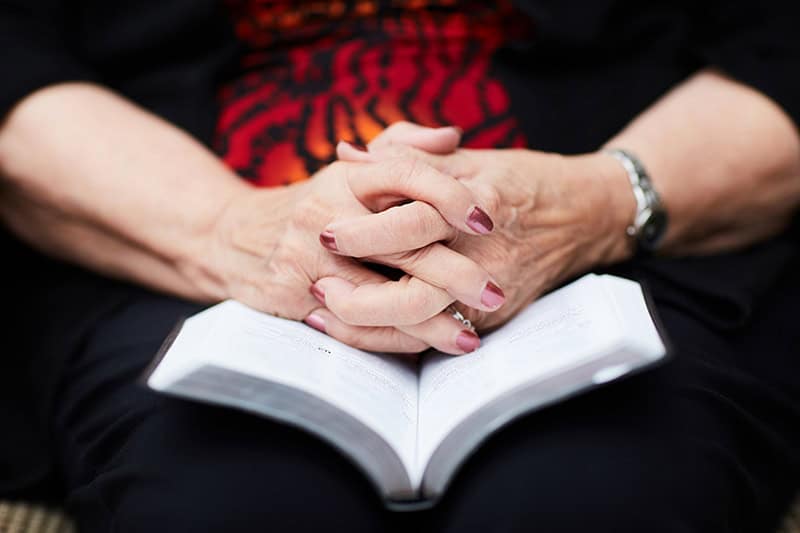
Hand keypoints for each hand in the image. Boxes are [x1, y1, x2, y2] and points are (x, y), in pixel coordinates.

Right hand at [197, 124, 502, 353]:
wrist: (234, 238)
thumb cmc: (312, 204)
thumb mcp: (350, 170)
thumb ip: (402, 148)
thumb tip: (454, 136)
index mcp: (349, 176)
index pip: (407, 173)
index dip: (451, 194)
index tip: (487, 219)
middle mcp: (330, 212)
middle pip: (404, 243)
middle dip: (457, 273)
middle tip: (496, 292)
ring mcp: (311, 256)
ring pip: (383, 294)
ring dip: (432, 320)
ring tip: (471, 335)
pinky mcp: (298, 294)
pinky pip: (357, 323)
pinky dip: (396, 336)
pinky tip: (427, 344)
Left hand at [321, 144, 634, 330]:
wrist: (583, 217)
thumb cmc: (520, 179)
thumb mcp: (468, 156)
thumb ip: (406, 155)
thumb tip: (345, 153)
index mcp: (477, 202)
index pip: (418, 221)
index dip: (369, 231)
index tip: (328, 232)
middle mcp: (484, 253)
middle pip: (418, 291)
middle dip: (360, 295)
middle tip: (320, 283)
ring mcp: (489, 290)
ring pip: (424, 325)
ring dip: (369, 325)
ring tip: (325, 312)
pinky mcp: (492, 316)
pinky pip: (434, 338)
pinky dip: (393, 339)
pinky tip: (355, 330)